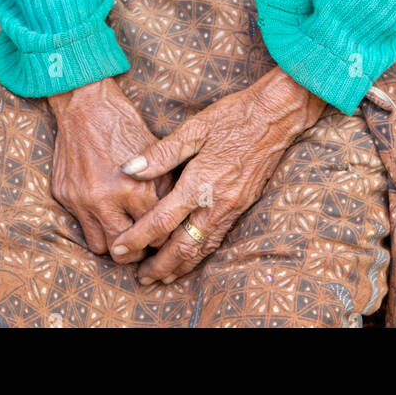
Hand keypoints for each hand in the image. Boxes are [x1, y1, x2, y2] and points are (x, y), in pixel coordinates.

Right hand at [49, 77, 172, 260]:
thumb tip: (173, 210)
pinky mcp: (65, 197)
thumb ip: (163, 184)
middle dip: (137, 249)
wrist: (85, 104)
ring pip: (101, 246)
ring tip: (122, 230)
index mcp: (136, 190)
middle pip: (126, 251)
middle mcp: (107, 201)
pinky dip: (93, 224)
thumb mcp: (154, 151)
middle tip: (143, 241)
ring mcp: (83, 201)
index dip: (161, 235)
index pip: (155, 234)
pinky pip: (81, 226)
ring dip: (113, 241)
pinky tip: (103, 213)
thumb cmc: (124, 123)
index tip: (162, 233)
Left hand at [109, 68, 324, 284]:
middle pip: (183, 246)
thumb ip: (161, 153)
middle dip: (160, 266)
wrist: (276, 116)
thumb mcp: (194, 127)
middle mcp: (216, 203)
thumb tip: (128, 169)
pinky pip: (218, 240)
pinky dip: (201, 255)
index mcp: (199, 183)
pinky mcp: (243, 206)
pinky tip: (193, 257)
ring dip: (181, 266)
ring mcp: (232, 208)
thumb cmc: (233, 116)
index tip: (119, 249)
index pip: (162, 221)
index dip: (138, 238)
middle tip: (140, 278)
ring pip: (202, 249)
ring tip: (163, 277)